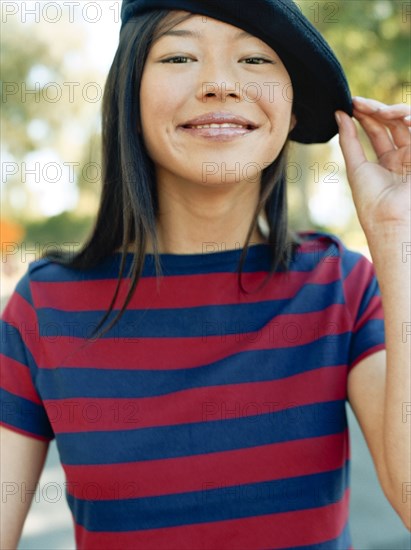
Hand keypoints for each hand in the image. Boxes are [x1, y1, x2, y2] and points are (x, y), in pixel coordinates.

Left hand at [336, 97, 410, 232]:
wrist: (388, 219)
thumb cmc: (370, 199)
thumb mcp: (355, 166)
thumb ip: (349, 140)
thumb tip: (338, 114)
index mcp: (387, 162)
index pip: (377, 131)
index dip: (366, 115)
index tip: (350, 104)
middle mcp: (403, 157)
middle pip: (391, 123)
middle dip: (375, 109)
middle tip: (358, 102)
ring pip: (406, 122)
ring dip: (390, 111)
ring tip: (373, 109)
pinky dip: (409, 119)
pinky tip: (396, 116)